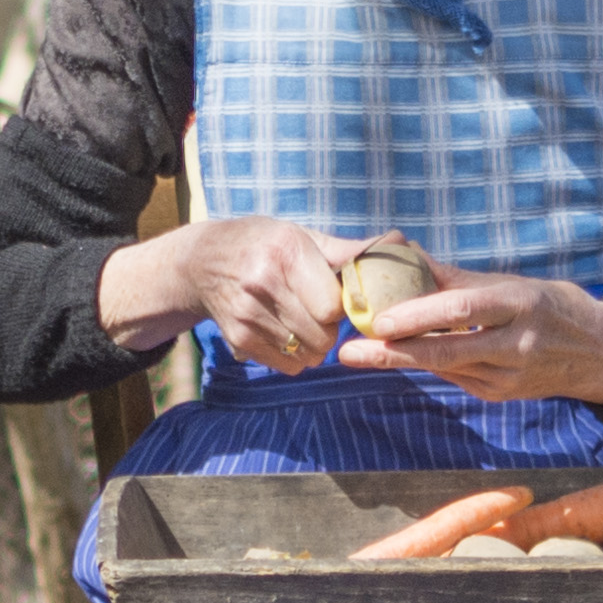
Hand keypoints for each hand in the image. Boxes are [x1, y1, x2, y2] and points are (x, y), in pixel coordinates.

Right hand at [102, 212, 350, 375]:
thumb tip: (400, 245)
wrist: (202, 262)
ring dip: (315, 345)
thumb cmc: (264, 245)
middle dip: (331, 330)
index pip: (332, 306)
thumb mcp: (302, 237)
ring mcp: (247, 314)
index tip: (341, 300)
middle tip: (322, 314)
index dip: (344, 307)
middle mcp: (263, 283)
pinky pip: (287, 365)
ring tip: (303, 322)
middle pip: (323, 335)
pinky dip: (295, 356)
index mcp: (286, 252)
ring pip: (308, 354)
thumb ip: (349, 251)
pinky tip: (285, 332)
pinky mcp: (238, 339)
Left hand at [338, 255, 602, 406]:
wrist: (601, 354)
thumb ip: (458, 277)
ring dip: (401, 359)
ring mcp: (508, 376)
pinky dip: (426, 364)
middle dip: (393, 353)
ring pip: (444, 367)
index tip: (381, 319)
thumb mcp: (513, 283)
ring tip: (358, 351)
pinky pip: (454, 376)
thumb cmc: (551, 306)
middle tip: (350, 351)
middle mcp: (515, 345)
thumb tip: (404, 254)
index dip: (420, 315)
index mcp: (520, 305)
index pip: (463, 310)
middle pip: (445, 351)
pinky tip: (399, 355)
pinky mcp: (500, 395)